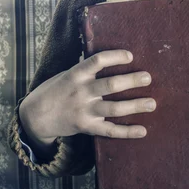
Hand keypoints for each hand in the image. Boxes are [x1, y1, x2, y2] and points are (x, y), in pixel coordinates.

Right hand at [19, 50, 155, 150]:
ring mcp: (84, 110)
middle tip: (148, 77)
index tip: (131, 56)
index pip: (97, 61)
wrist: (35, 116)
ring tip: (152, 103)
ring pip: (114, 108)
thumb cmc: (56, 90)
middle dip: (131, 81)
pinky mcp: (86, 127)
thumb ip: (87, 69)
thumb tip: (112, 58)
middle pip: (110, 85)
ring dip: (135, 105)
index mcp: (76, 74)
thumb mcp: (67, 74)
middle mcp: (81, 92)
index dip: (114, 57)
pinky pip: (110, 130)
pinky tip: (143, 130)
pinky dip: (127, 132)